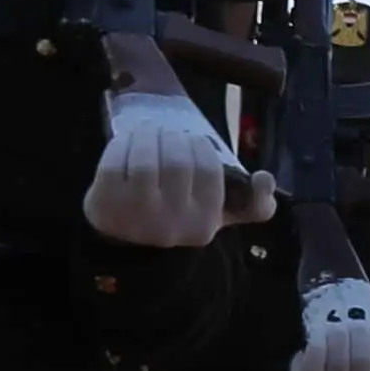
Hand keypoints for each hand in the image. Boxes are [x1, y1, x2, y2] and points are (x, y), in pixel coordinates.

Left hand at [83, 80, 248, 247]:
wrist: (124, 240)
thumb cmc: (177, 216)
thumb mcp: (218, 215)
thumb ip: (252, 203)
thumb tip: (265, 179)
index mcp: (202, 225)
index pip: (210, 170)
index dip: (201, 146)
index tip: (193, 140)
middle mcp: (170, 226)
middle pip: (178, 162)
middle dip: (174, 137)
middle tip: (168, 131)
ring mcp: (134, 217)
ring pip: (145, 159)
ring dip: (149, 134)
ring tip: (150, 130)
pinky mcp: (104, 205)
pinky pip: (114, 162)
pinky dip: (121, 143)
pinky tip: (126, 140)